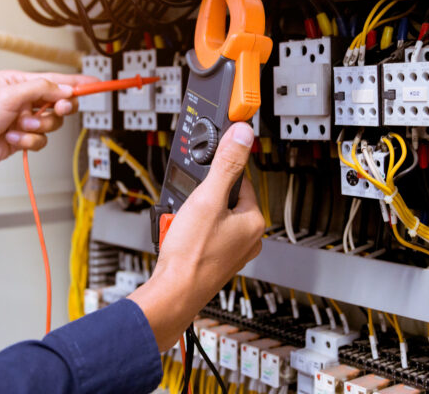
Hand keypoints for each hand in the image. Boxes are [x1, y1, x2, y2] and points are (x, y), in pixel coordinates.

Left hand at [0, 70, 95, 175]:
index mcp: (19, 82)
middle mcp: (23, 100)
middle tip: (53, 110)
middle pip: (58, 103)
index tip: (97, 84)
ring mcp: (23, 120)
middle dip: (56, 109)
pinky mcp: (22, 139)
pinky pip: (41, 141)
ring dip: (36, 129)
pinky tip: (12, 140)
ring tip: (18, 127)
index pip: (56, 79)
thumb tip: (65, 88)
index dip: (78, 82)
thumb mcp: (8, 96)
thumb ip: (41, 89)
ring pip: (51, 125)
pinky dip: (28, 142)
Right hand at [128, 123, 264, 350]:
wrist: (174, 293)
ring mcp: (233, 252)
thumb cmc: (192, 255)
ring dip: (192, 215)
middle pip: (223, 199)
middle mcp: (249, 238)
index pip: (240, 180)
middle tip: (187, 207)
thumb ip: (226, 164)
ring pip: (211, 217)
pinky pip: (203, 235)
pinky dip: (189, 232)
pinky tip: (178, 237)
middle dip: (201, 198)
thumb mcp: (207, 199)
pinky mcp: (216, 261)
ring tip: (180, 225)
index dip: (216, 175)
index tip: (202, 177)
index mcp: (254, 221)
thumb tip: (242, 135)